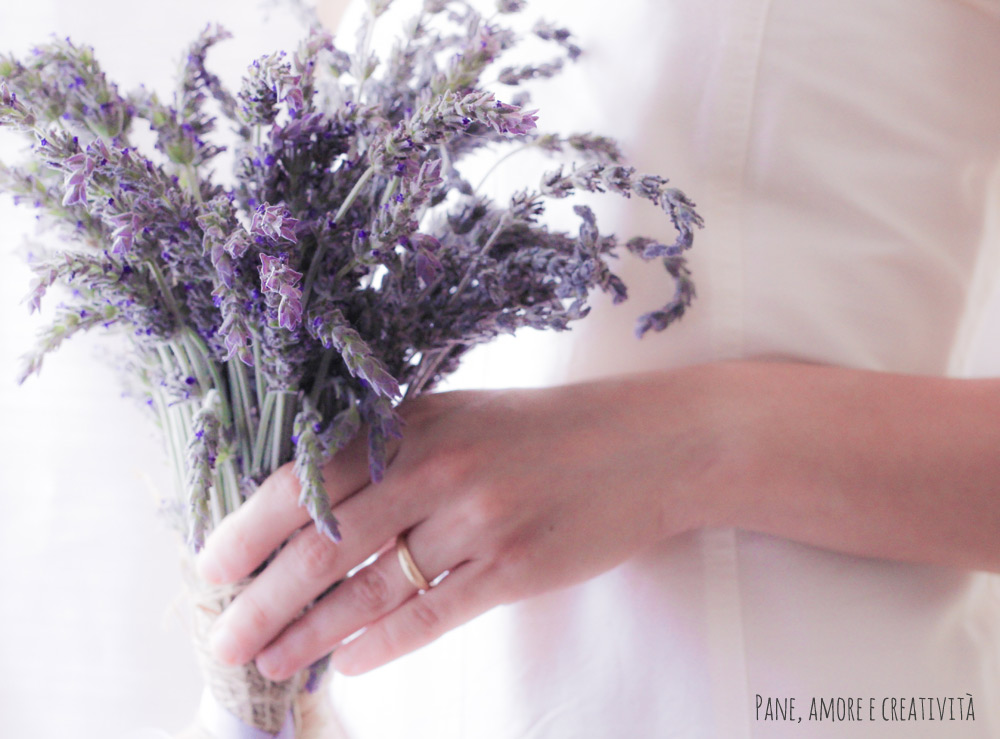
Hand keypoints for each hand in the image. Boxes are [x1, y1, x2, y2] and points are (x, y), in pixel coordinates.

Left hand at [195, 368, 727, 678]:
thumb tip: (312, 514)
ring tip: (273, 661)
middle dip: (263, 599)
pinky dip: (385, 644)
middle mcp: (438, 467)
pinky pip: (434, 613)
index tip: (212, 569)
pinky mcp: (518, 567)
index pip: (308, 481)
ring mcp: (479, 519)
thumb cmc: (544, 430)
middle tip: (224, 640)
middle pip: (326, 545)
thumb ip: (390, 450)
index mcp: (414, 423)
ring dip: (312, 632)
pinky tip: (350, 664)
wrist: (647, 444)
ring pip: (372, 588)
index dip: (250, 529)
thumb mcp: (460, 415)